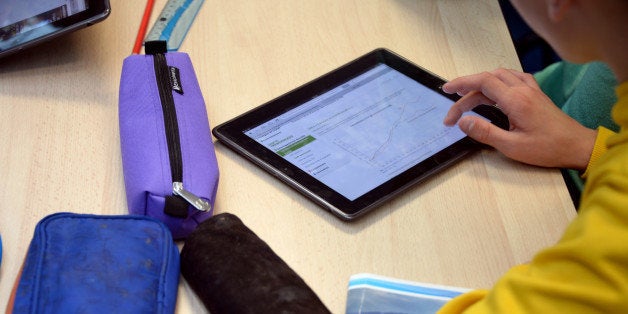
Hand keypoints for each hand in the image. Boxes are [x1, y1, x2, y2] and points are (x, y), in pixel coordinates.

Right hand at [442, 68, 596, 169]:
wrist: (577, 146)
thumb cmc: (548, 148)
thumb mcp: (512, 147)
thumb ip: (485, 132)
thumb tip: (464, 122)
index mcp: (515, 101)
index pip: (482, 82)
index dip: (462, 84)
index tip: (447, 90)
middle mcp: (523, 90)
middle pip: (488, 78)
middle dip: (467, 86)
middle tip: (453, 100)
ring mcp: (531, 90)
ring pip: (501, 75)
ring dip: (482, 81)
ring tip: (468, 94)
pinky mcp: (537, 94)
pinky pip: (515, 77)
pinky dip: (499, 79)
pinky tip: (496, 88)